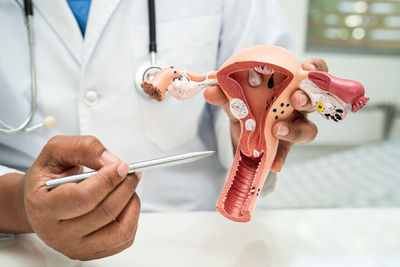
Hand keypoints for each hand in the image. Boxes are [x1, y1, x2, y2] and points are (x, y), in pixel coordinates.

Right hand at [22, 136, 140, 259]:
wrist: (39, 201)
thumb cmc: (48, 177)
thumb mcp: (56, 150)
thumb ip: (83, 148)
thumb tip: (111, 162)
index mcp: (43, 207)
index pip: (83, 198)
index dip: (108, 180)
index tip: (122, 165)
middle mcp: (56, 233)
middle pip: (105, 212)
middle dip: (125, 186)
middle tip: (131, 172)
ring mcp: (75, 247)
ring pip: (120, 230)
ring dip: (132, 203)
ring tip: (127, 186)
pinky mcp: (91, 252)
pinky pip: (124, 239)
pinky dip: (132, 217)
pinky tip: (125, 201)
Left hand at [204, 58, 327, 171]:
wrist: (241, 128)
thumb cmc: (246, 103)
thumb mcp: (235, 96)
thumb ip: (225, 93)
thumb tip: (210, 91)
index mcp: (289, 84)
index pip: (312, 72)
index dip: (315, 68)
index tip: (306, 67)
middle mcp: (297, 105)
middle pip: (313, 100)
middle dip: (307, 98)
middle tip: (295, 99)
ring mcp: (294, 126)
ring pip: (308, 129)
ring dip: (295, 130)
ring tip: (278, 131)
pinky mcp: (285, 146)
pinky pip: (287, 152)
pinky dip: (280, 157)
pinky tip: (273, 163)